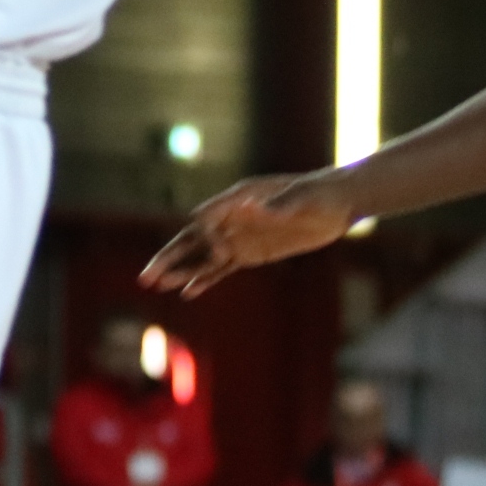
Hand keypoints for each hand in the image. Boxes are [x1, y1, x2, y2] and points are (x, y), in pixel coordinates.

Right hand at [141, 169, 358, 296]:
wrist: (337, 203)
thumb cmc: (320, 193)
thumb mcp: (303, 197)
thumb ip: (280, 204)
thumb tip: (257, 208)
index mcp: (238, 198)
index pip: (207, 217)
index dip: (205, 235)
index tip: (218, 252)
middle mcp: (232, 218)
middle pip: (193, 239)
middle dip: (169, 257)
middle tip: (147, 276)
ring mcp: (241, 237)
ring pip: (203, 258)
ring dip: (181, 271)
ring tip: (157, 285)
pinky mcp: (252, 254)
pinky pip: (222, 270)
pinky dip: (205, 280)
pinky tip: (188, 292)